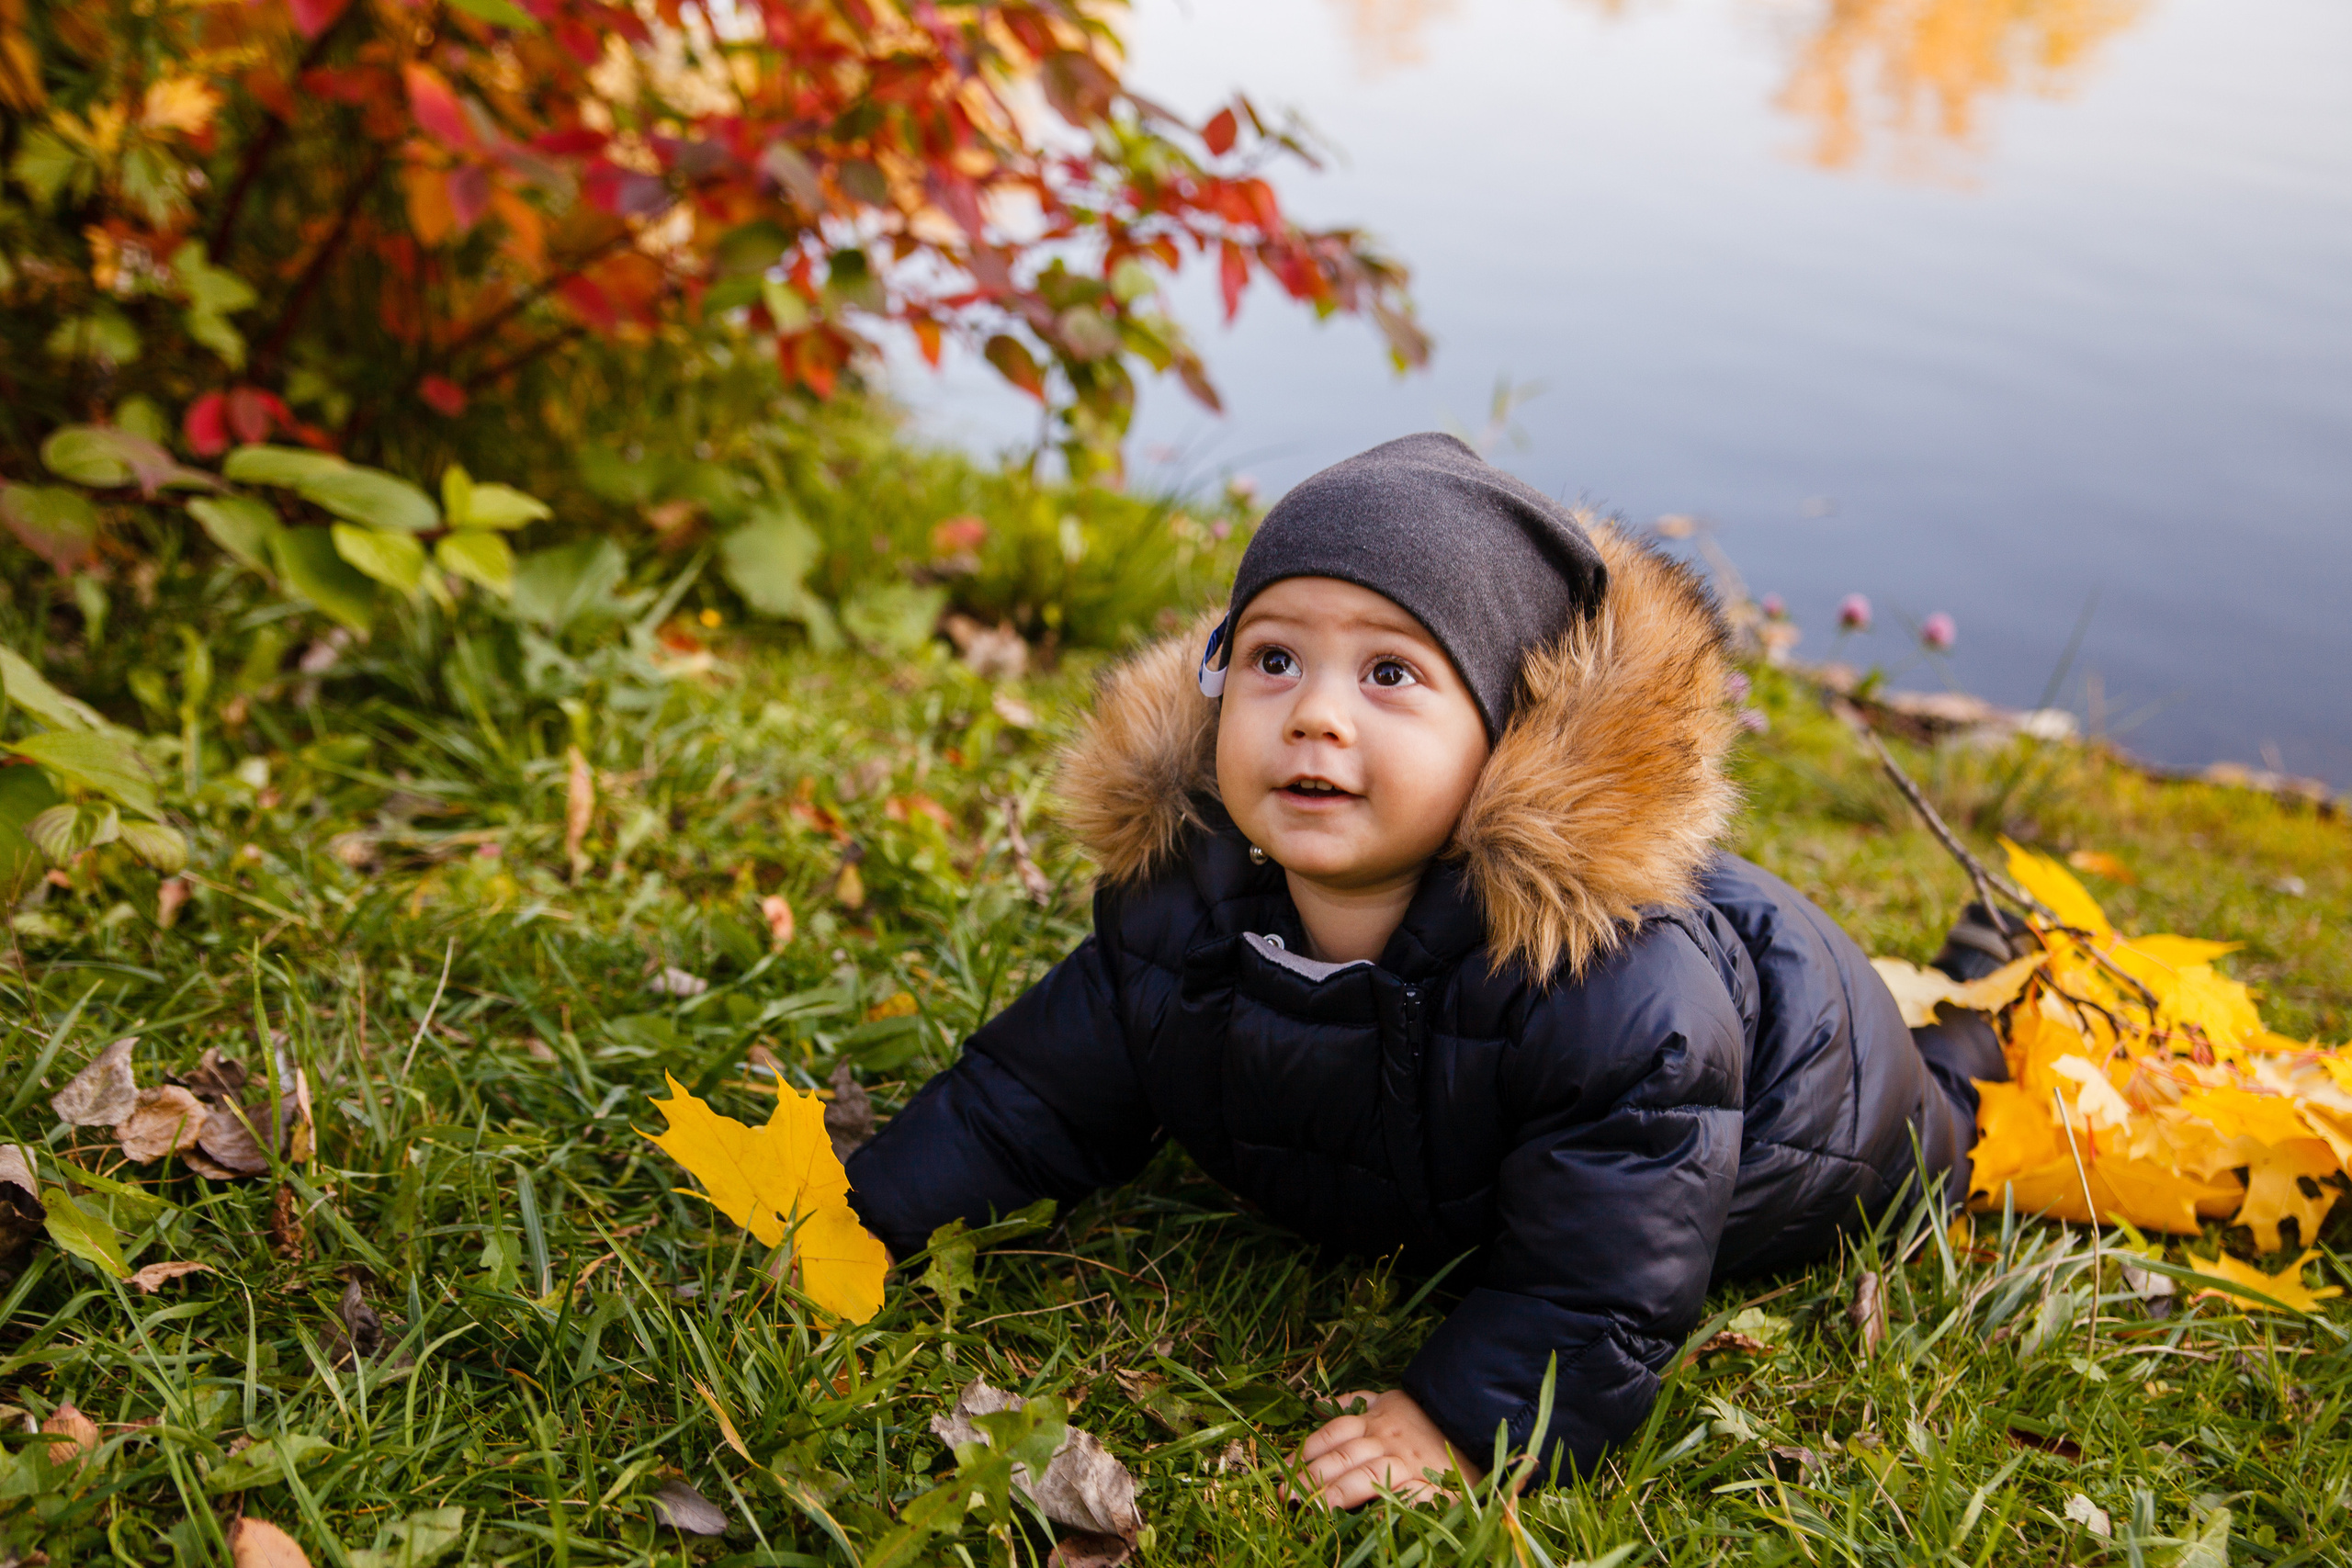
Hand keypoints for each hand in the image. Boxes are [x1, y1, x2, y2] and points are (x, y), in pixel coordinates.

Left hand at [1292, 1389, 1480, 1507]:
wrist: (1474, 1421)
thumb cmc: (1425, 1416)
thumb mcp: (1389, 1399)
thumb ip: (1354, 1402)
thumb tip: (1315, 1402)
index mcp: (1375, 1421)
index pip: (1334, 1434)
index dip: (1308, 1452)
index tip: (1284, 1470)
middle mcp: (1388, 1441)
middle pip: (1344, 1457)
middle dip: (1312, 1477)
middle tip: (1286, 1495)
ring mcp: (1410, 1464)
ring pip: (1367, 1475)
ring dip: (1338, 1492)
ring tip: (1312, 1508)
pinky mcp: (1434, 1487)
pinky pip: (1409, 1495)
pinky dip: (1389, 1504)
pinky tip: (1367, 1518)